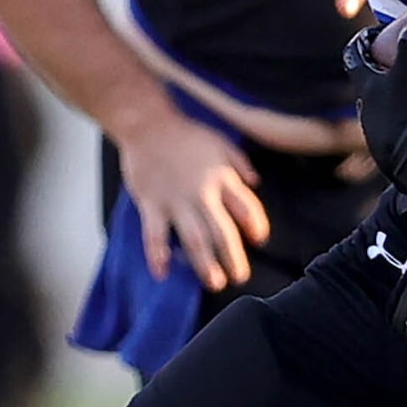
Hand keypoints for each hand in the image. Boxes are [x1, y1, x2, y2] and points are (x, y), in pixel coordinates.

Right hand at [111, 109, 272, 291]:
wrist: (147, 123)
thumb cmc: (186, 133)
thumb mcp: (222, 142)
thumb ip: (240, 164)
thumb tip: (256, 184)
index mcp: (222, 178)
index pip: (247, 208)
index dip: (256, 225)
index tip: (259, 239)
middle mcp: (202, 193)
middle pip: (222, 232)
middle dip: (233, 257)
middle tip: (240, 277)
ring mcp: (175, 201)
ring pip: (193, 239)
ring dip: (205, 264)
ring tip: (215, 283)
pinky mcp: (151, 204)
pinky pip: (154, 235)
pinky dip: (158, 255)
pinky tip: (162, 274)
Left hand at [345, 11, 406, 195]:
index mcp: (366, 88)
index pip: (354, 57)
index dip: (362, 42)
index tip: (375, 34)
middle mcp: (366, 112)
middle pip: (366, 86)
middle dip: (377, 73)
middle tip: (394, 63)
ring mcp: (376, 136)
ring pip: (379, 113)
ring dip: (390, 102)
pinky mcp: (390, 156)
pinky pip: (396, 135)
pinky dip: (404, 126)